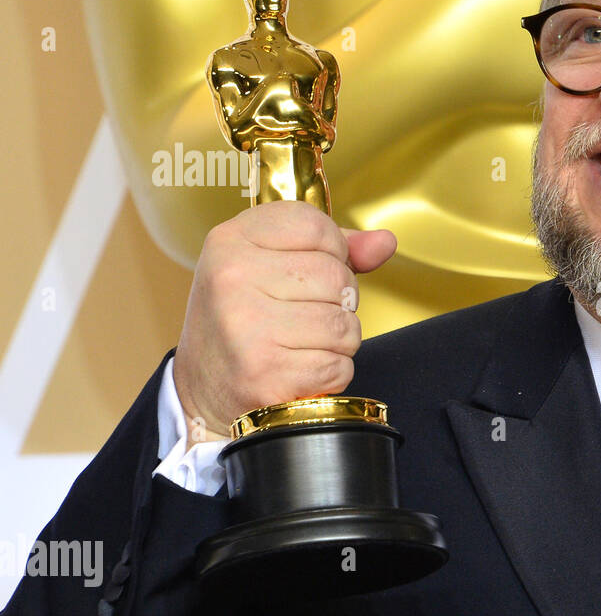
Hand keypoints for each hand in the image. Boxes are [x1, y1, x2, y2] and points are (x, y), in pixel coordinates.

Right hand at [172, 203, 396, 440]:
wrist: (202, 389)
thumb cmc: (244, 320)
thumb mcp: (269, 266)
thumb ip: (331, 248)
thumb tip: (385, 242)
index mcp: (230, 240)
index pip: (316, 226)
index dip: (332, 251)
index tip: (309, 271)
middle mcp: (232, 279)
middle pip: (338, 277)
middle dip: (338, 301)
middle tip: (304, 316)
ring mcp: (246, 328)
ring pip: (344, 324)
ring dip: (338, 341)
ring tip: (302, 344)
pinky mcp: (264, 375)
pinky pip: (338, 366)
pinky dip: (331, 373)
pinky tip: (299, 370)